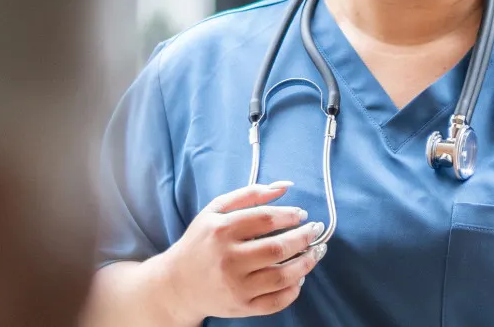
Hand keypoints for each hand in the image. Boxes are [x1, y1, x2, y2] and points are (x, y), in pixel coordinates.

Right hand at [149, 181, 323, 320]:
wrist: (178, 284)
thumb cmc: (201, 242)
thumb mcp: (215, 211)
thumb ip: (250, 194)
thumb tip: (285, 186)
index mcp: (220, 231)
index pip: (266, 219)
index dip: (290, 215)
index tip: (301, 214)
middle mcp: (228, 260)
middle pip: (278, 248)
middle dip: (304, 238)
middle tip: (315, 231)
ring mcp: (235, 287)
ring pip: (282, 276)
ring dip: (306, 263)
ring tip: (314, 253)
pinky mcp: (241, 308)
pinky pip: (276, 301)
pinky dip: (293, 290)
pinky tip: (299, 278)